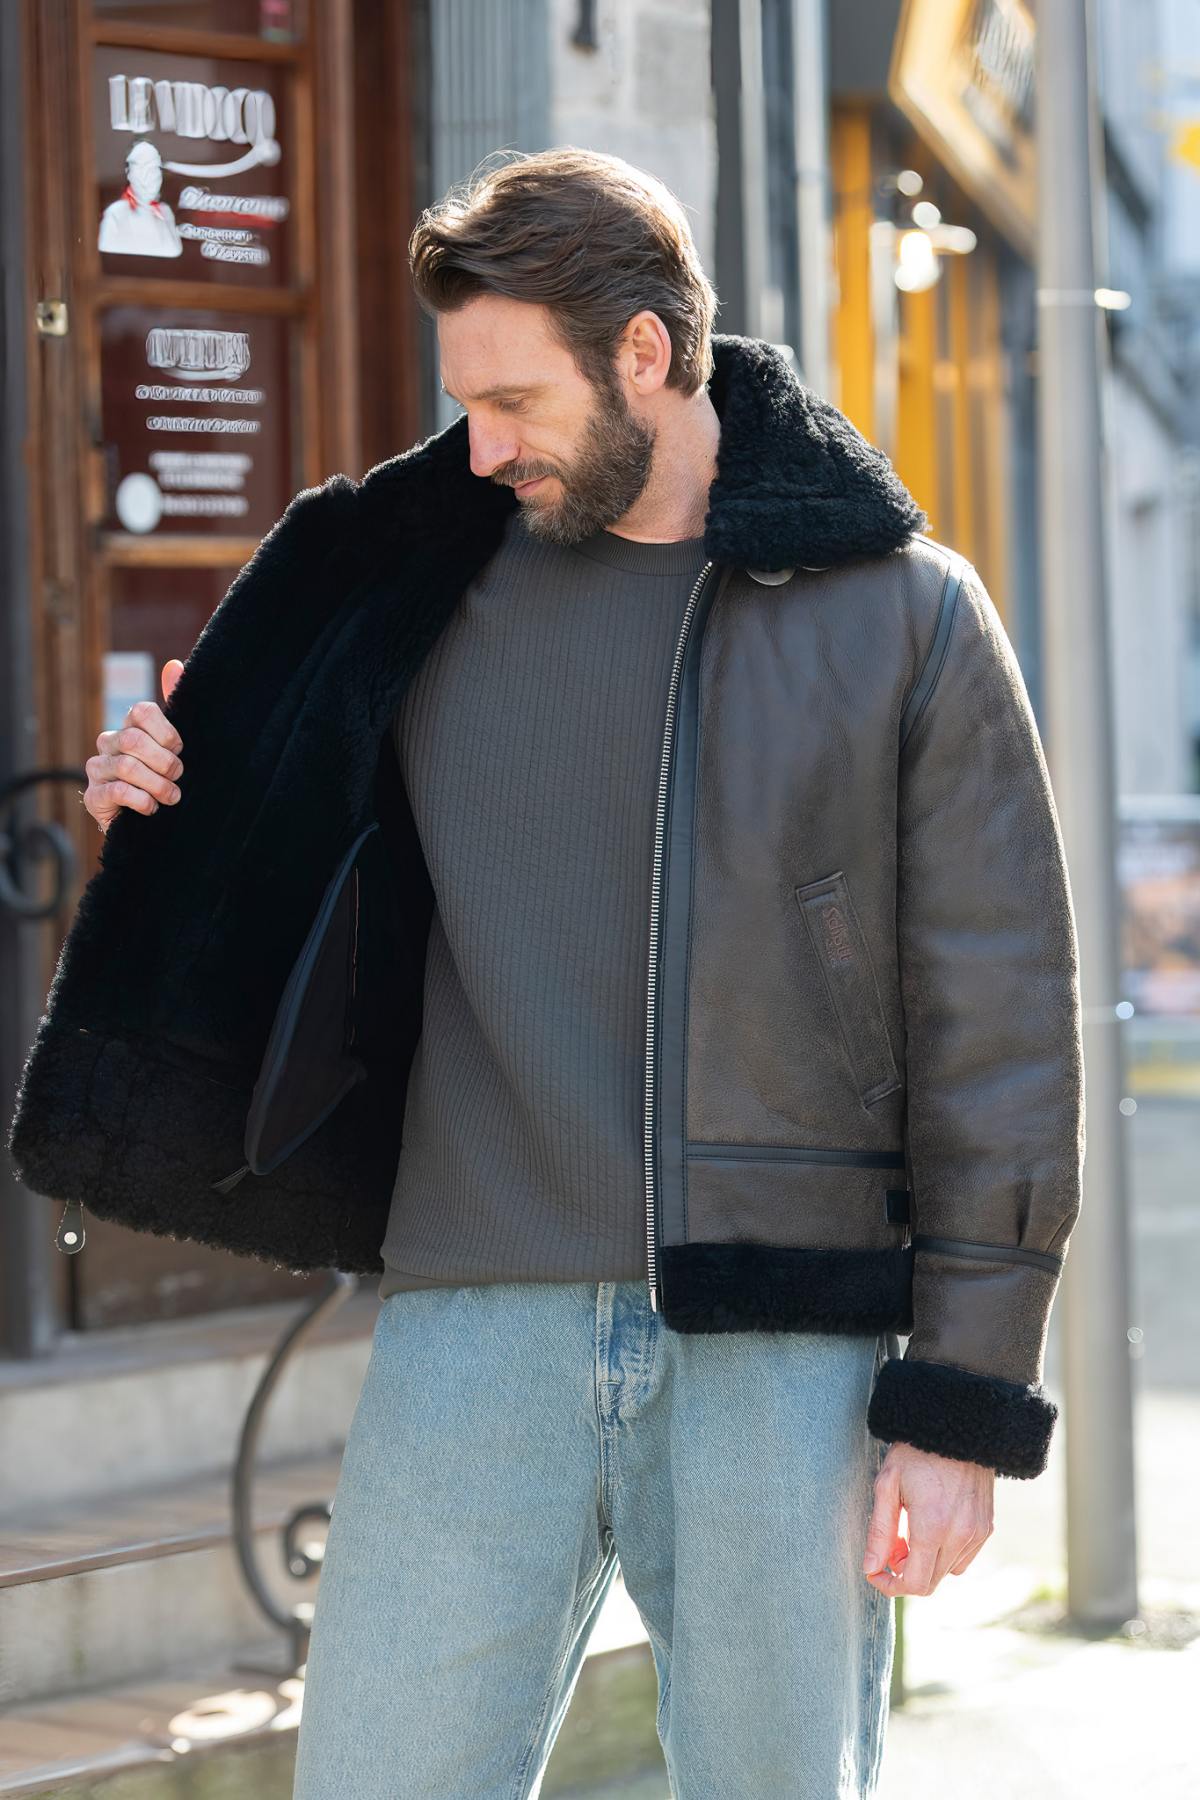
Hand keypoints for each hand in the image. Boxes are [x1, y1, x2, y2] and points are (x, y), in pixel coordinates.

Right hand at [84, 660, 185, 833]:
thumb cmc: (166, 779)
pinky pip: (117, 791)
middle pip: (134, 740)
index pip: (143, 711)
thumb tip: (174, 664)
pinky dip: (142, 801)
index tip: (180, 750)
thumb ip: (176, 706)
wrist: (152, 824)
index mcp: (130, 727)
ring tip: (171, 796)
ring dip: (157, 785)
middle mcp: (109, 743)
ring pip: (127, 767)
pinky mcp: (93, 796)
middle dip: (164, 762)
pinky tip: (152, 808)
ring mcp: (97, 769)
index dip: (167, 732)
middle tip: (178, 777)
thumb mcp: (177, 746)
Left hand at [862, 1443, 993, 1596]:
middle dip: (905, 1572)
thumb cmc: (916, 1452)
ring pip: (948, 1571)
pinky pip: (964, 1558)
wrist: (957, 1426)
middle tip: (891, 1546)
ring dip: (926, 1563)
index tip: (876, 1572)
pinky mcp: (987, 1527)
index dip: (891, 1586)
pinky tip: (933, 1526)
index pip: (914, 1583)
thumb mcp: (887, 1484)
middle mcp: (960, 1535)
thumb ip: (879, 1531)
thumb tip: (871, 1568)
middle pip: (931, 1582)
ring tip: (910, 1530)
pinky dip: (945, 1553)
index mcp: (932, 1527)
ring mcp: (977, 1533)